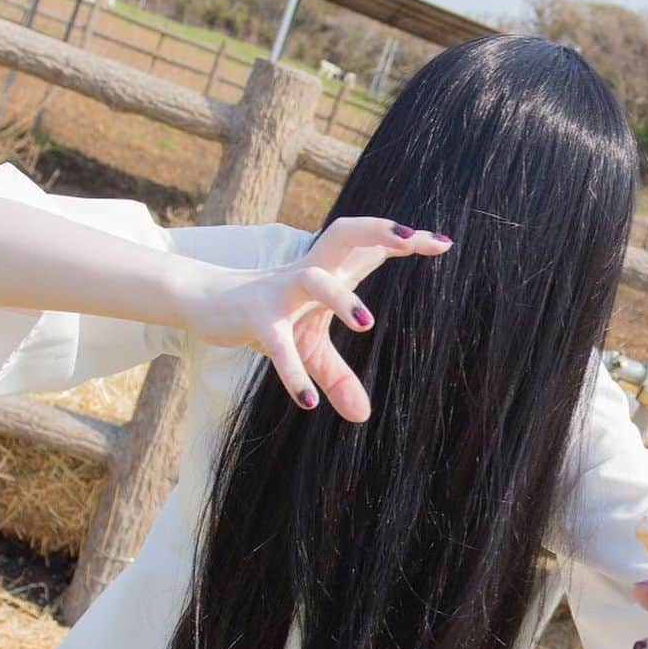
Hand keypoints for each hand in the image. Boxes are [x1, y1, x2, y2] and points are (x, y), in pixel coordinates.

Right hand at [181, 218, 451, 419]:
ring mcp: (281, 290)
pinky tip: (310, 402)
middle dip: (379, 231)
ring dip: (341, 297)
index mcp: (327, 269)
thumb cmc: (266, 315)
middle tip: (414, 239)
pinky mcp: (255, 314)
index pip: (369, 243)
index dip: (403, 238)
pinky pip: (277, 342)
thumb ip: (337, 377)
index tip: (445, 242)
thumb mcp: (308, 347)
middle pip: (345, 233)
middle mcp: (308, 272)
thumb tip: (362, 417)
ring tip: (368, 324)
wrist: (202, 302)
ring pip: (314, 280)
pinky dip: (293, 370)